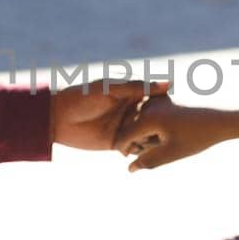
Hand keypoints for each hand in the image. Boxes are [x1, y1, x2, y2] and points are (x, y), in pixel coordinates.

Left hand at [50, 79, 168, 150]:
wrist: (57, 119)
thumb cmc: (82, 97)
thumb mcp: (111, 90)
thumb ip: (137, 87)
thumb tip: (168, 83)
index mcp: (130, 94)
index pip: (155, 100)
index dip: (168, 106)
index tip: (181, 112)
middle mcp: (130, 111)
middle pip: (153, 120)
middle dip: (164, 127)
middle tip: (178, 133)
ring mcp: (124, 128)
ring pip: (145, 136)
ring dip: (153, 141)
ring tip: (166, 147)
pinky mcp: (117, 144)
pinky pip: (133, 149)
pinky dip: (140, 151)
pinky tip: (150, 156)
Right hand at [114, 94, 222, 171]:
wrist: (220, 117)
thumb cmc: (197, 137)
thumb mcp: (172, 153)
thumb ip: (148, 161)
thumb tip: (129, 169)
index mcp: (148, 117)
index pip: (124, 137)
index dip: (125, 151)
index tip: (133, 160)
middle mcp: (148, 104)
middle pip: (127, 126)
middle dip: (133, 140)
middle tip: (151, 149)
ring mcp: (155, 98)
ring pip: (136, 117)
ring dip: (140, 131)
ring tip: (158, 141)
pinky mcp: (162, 96)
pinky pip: (146, 111)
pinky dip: (149, 122)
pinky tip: (164, 130)